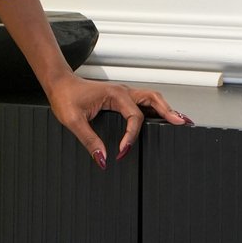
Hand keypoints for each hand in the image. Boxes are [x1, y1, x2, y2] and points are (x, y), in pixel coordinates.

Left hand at [47, 74, 191, 168]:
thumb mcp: (73, 121)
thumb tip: (102, 159)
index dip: (131, 136)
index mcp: (115, 95)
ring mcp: (123, 94)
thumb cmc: (65, 97)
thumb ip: (89, 140)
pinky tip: (162, 118)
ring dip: (166, 109)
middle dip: (169, 112)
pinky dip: (156, 109)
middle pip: (154, 100)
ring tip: (180, 121)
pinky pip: (144, 102)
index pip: (134, 117)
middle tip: (183, 124)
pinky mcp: (121, 98)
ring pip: (152, 99)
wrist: (59, 84)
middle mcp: (123, 92)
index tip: (122, 151)